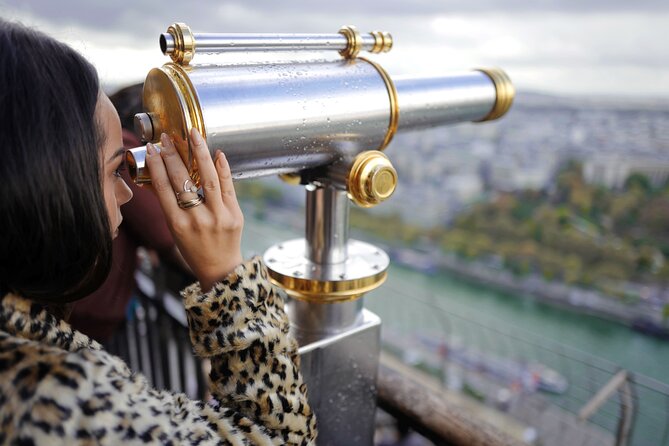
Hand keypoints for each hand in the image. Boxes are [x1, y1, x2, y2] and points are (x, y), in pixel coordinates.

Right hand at [144, 128, 243, 291]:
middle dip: (173, 155)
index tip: (152, 147)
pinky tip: (217, 153)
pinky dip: (223, 168)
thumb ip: (170, 204)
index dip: (155, 165)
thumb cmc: (193, 248)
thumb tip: (163, 171)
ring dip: (200, 153)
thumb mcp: (174, 230)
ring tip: (193, 135)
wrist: (220, 269)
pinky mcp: (235, 215)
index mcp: (176, 224)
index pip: (162, 187)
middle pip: (182, 180)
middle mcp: (196, 219)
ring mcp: (218, 217)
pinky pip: (228, 187)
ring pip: (208, 179)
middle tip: (168, 137)